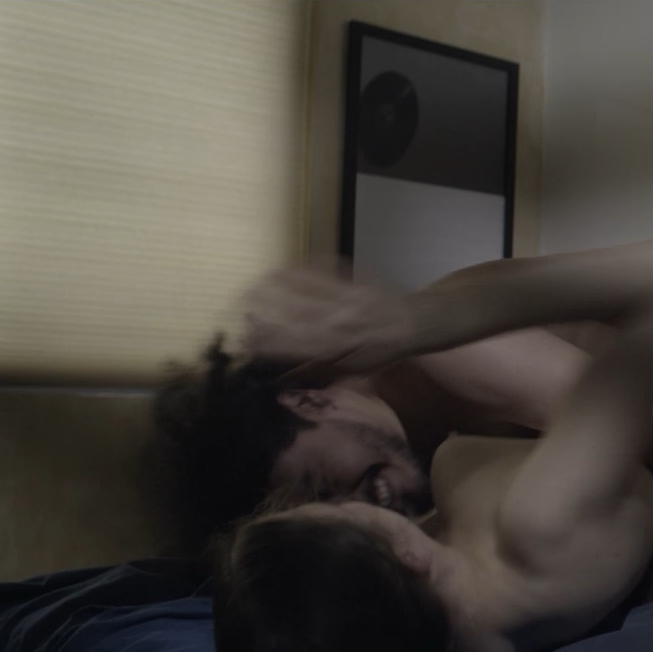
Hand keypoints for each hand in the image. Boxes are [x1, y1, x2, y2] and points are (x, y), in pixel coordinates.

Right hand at [241, 268, 418, 383]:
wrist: (417, 324)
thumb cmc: (384, 352)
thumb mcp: (353, 370)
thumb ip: (317, 372)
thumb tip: (283, 381)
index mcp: (336, 349)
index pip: (292, 346)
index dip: (264, 343)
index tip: (243, 341)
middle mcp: (337, 324)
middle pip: (289, 317)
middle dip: (259, 314)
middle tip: (235, 309)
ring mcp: (344, 300)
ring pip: (299, 292)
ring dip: (269, 289)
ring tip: (247, 288)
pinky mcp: (351, 281)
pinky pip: (319, 271)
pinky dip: (296, 270)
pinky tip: (279, 271)